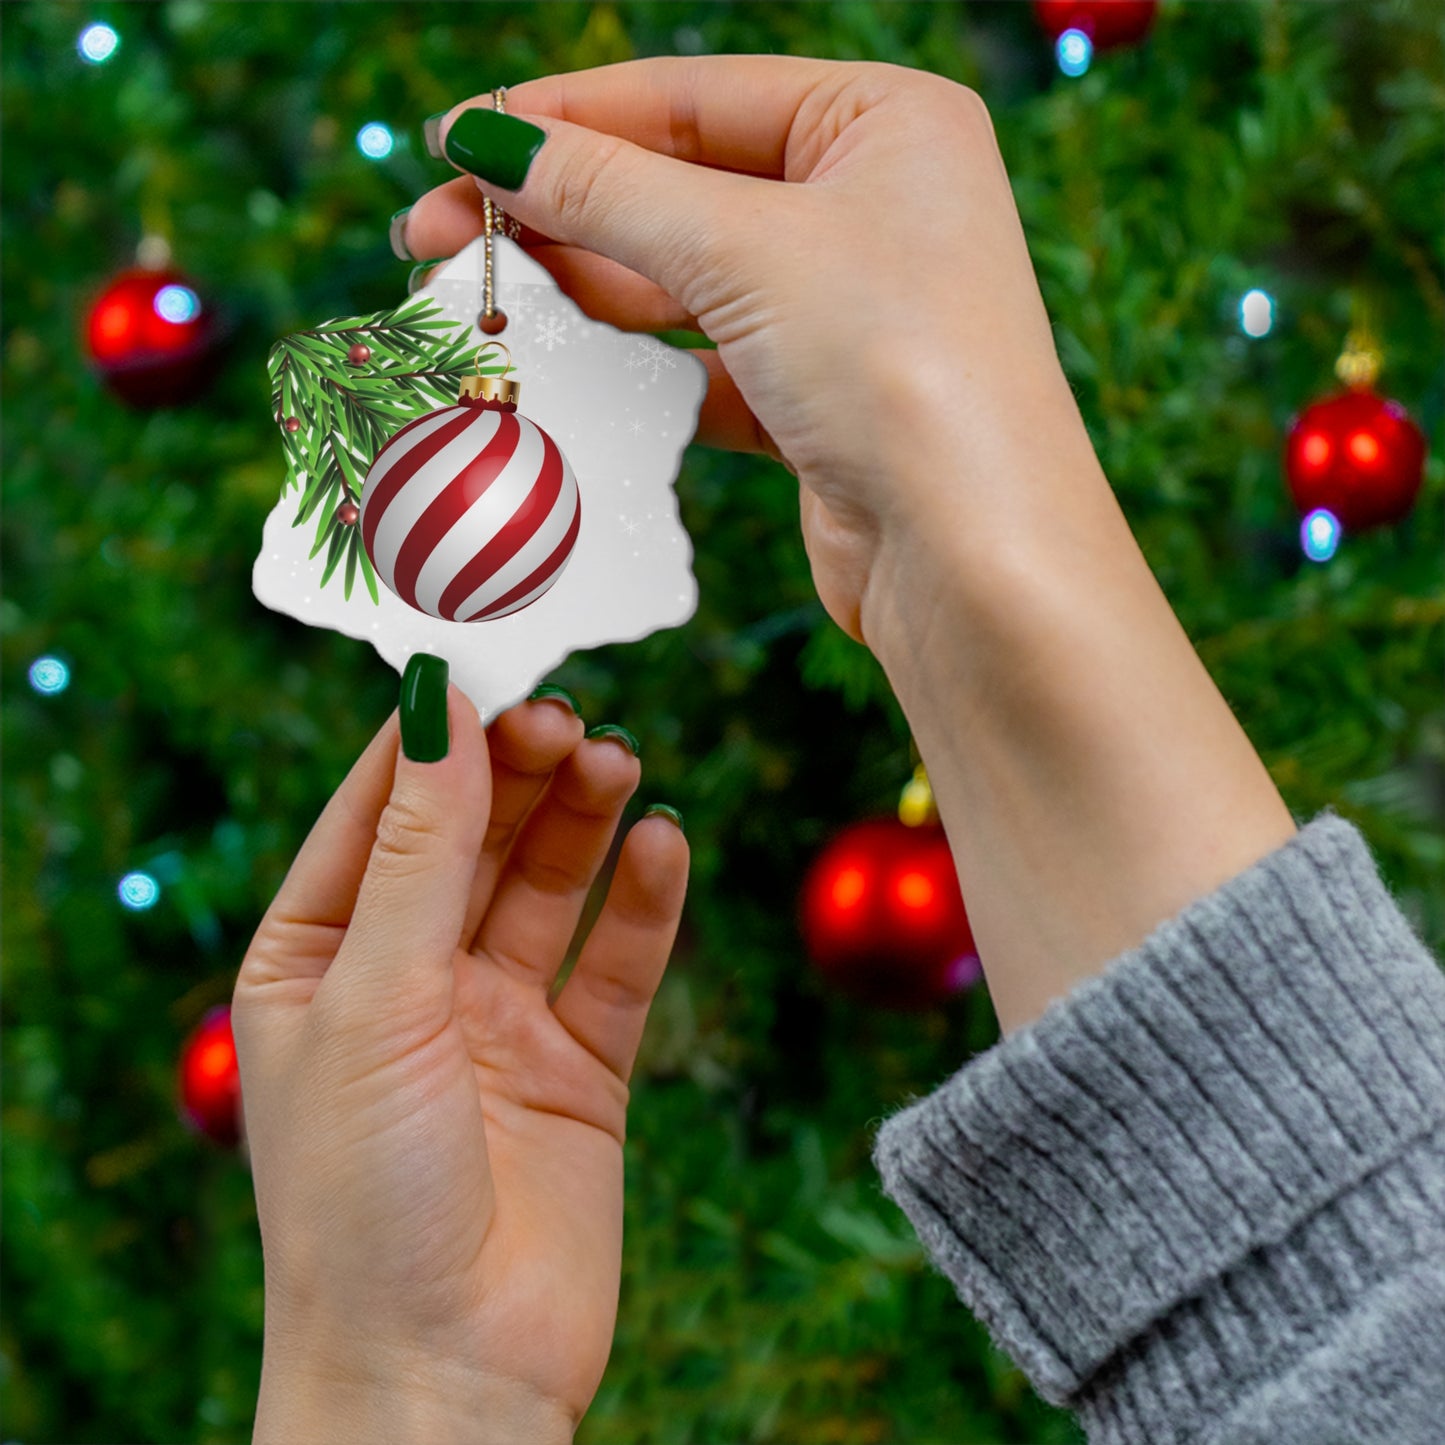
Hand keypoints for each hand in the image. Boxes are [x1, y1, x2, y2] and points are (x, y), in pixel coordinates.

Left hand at [233, 682, 686, 1440]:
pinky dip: (644, 902)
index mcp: (317, 959)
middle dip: (519, 772)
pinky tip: (664, 844)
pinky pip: (616, 963)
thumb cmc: (362, 1198)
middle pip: (473, 838)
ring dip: (584, 821)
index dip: (431, 737)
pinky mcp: (579, 1068)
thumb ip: (418, 852)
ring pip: (549, 886)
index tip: (487, 661)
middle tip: (570, 717)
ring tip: (620, 761)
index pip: (376, 812)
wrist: (445, 1376)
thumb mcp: (374, 1000)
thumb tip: (438, 707)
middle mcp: (408, 980)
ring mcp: (497, 1023)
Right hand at [402, 56, 1092, 645]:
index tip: (453, 141)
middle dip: (557, 210)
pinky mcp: (820, 399)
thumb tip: (489, 142)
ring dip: (585, 290)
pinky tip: (563, 369)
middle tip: (432, 234)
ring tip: (480, 298)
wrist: (972, 559)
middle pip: (679, 187)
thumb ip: (609, 191)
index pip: (689, 97)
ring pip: (686, 278)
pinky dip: (637, 366)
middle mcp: (872, 204)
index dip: (562, 118)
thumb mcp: (744, 250)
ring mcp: (847, 306)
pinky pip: (706, 360)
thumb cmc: (898, 369)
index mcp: (883, 122)